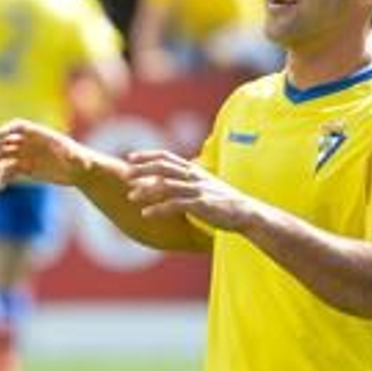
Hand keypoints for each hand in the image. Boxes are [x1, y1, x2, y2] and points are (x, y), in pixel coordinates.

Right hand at [0, 120, 91, 188]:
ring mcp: (26, 155)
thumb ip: (75, 156)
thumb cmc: (81, 161)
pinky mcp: (25, 168)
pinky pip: (9, 172)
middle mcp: (30, 143)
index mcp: (39, 134)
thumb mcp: (79, 158)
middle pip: (7, 141)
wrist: (79, 171)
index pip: (19, 126)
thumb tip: (74, 156)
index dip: (6, 129)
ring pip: (4, 156)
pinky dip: (2, 178)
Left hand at [124, 150, 251, 230]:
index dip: (148, 155)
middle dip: (143, 169)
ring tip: (130, 196)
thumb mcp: (202, 184)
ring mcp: (198, 190)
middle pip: (164, 167)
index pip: (167, 156)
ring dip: (147, 190)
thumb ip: (184, 179)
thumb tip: (161, 179)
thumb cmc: (221, 200)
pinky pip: (176, 205)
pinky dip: (159, 209)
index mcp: (193, 170)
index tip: (130, 157)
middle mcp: (194, 176)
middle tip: (125, 175)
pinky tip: (146, 214)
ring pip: (167, 186)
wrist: (246, 213)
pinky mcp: (201, 205)